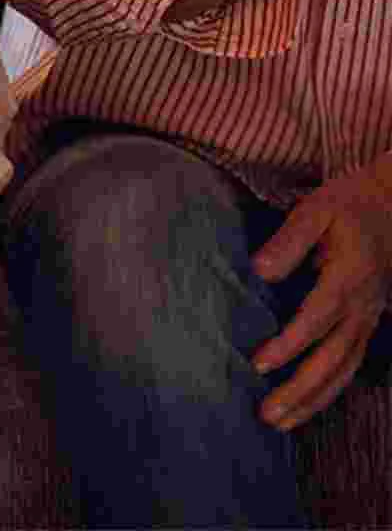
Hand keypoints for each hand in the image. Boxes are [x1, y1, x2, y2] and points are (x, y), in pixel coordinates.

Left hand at [250, 158, 391, 429]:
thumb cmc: (348, 205)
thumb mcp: (316, 209)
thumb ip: (288, 240)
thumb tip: (259, 270)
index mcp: (348, 277)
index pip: (317, 319)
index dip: (290, 344)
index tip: (260, 363)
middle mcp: (362, 307)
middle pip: (332, 359)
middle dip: (300, 390)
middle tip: (267, 415)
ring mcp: (368, 319)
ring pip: (344, 370)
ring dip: (313, 399)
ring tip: (280, 421)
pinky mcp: (367, 323)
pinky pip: (350, 365)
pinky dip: (329, 389)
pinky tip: (306, 405)